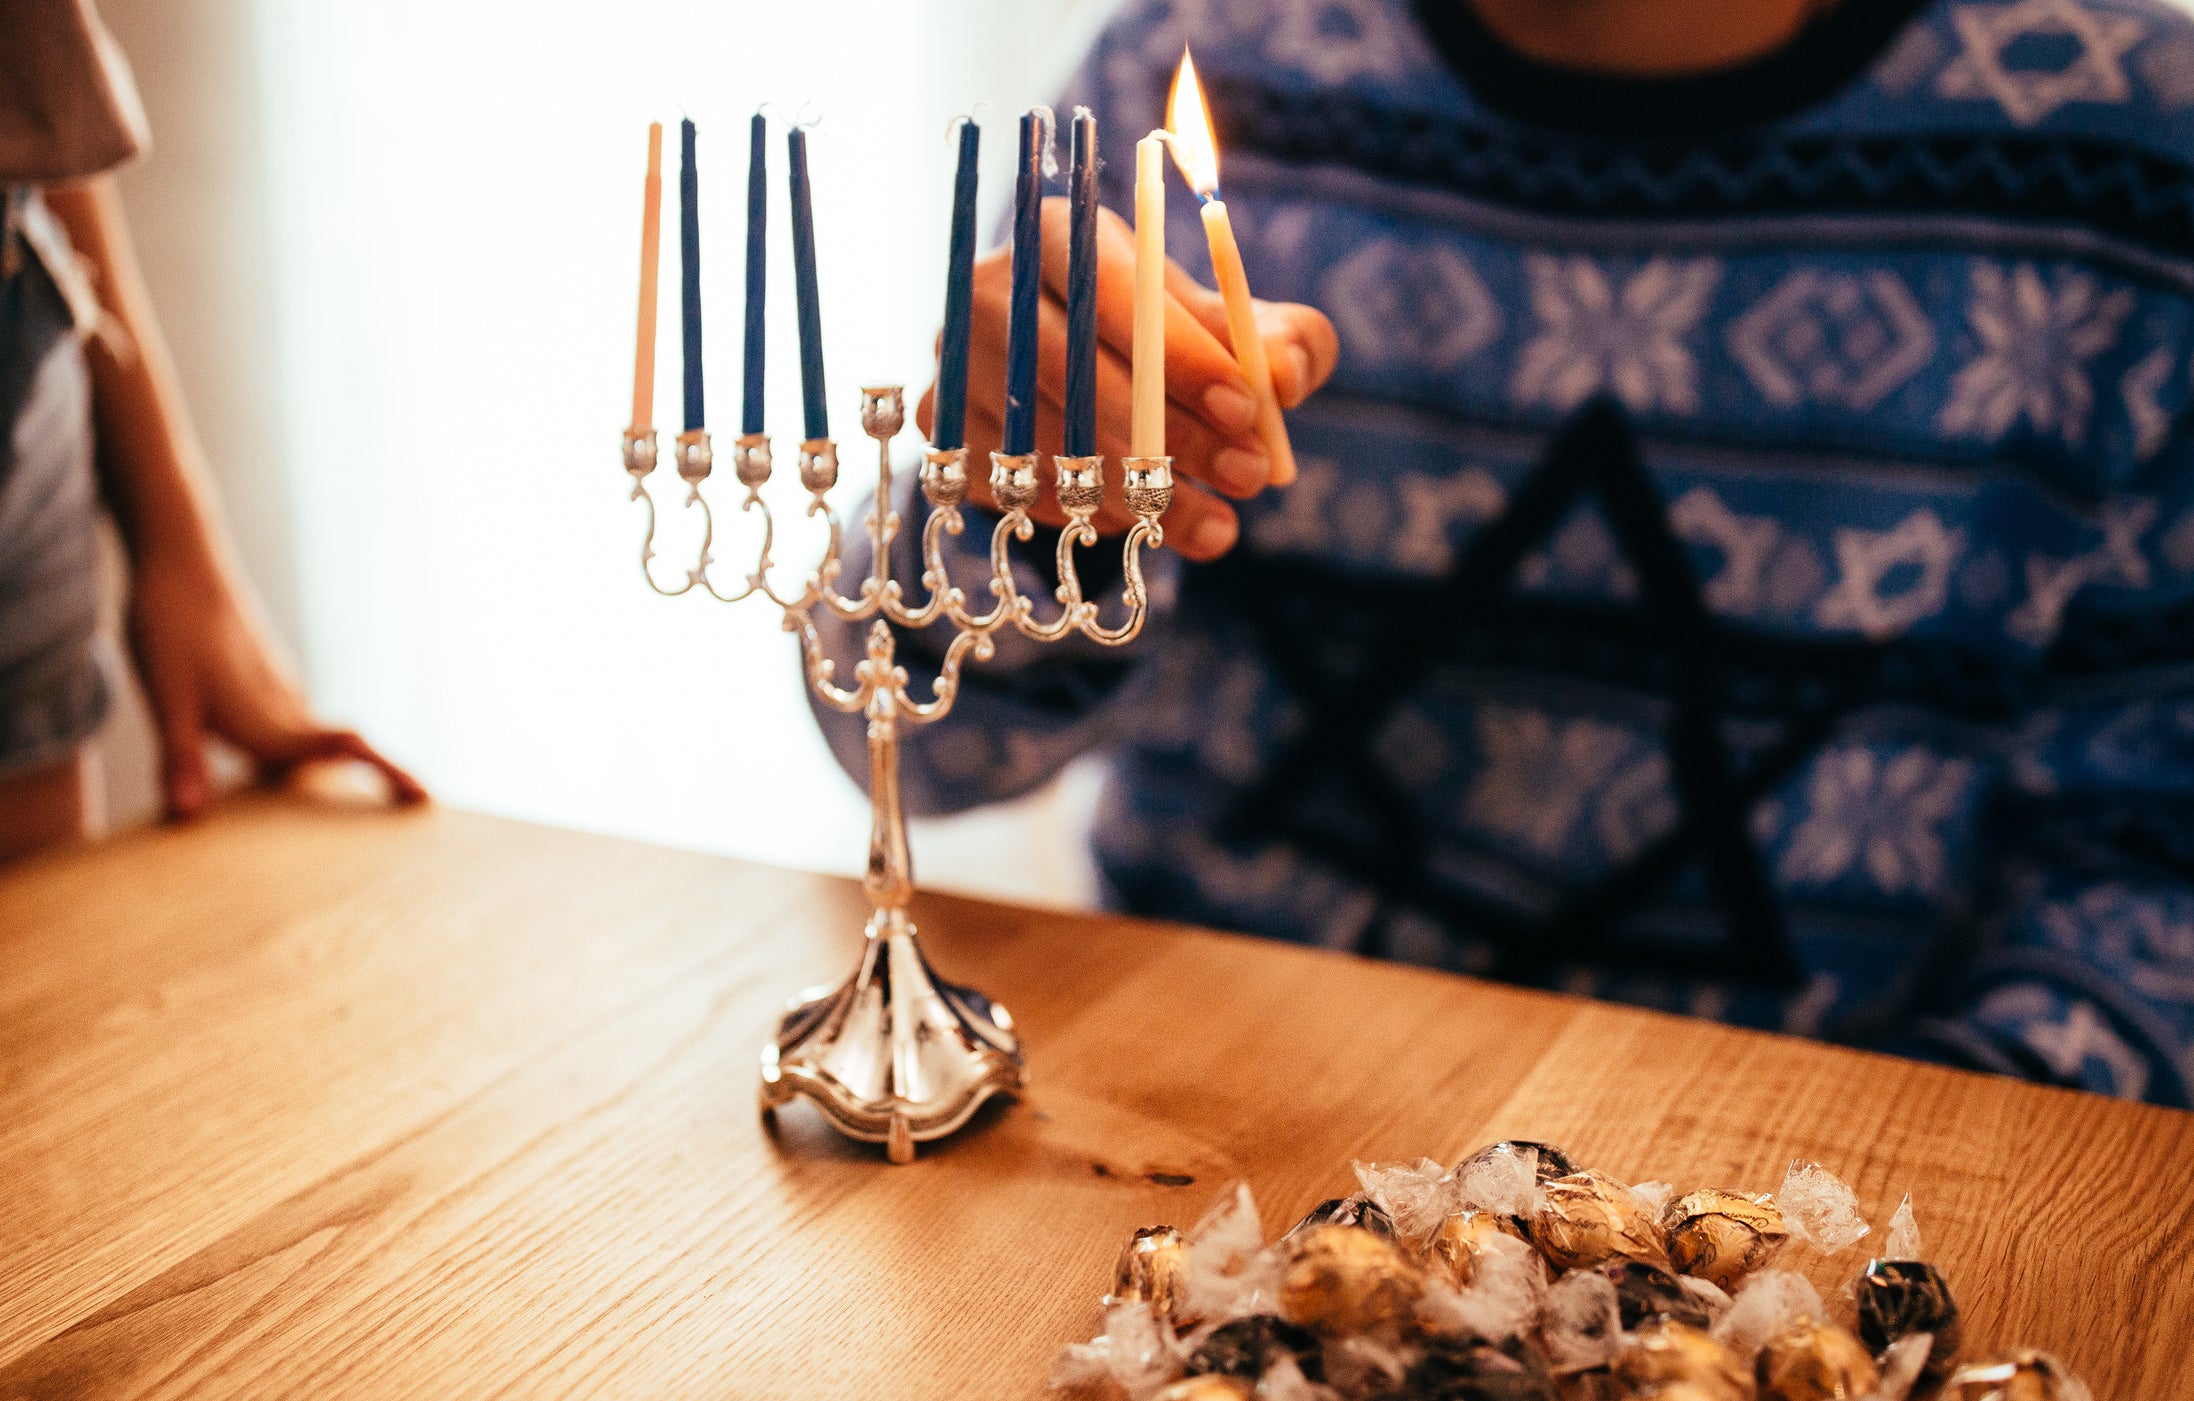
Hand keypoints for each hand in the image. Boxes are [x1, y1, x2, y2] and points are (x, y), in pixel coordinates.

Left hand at [126, 540, 425, 819]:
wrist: (180, 554)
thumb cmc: (171, 623)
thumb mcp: (168, 694)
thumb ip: (181, 756)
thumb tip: (187, 816)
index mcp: (269, 718)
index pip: (344, 746)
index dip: (384, 769)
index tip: (425, 791)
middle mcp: (283, 705)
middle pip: (344, 746)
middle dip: (382, 770)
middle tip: (422, 794)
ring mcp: (275, 687)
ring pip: (318, 733)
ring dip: (345, 759)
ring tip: (368, 784)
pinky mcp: (261, 675)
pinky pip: (296, 720)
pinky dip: (309, 744)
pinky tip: (290, 756)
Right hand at [915, 198, 1337, 561]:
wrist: (1087, 374)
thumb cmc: (1167, 340)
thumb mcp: (1230, 327)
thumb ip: (1279, 338)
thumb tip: (1287, 372)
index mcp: (1061, 233)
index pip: (1114, 290)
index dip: (1181, 355)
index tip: (1246, 410)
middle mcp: (991, 290)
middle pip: (1075, 372)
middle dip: (1172, 435)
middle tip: (1247, 477)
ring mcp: (955, 360)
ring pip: (1047, 441)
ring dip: (1142, 493)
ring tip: (1218, 527)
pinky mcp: (942, 429)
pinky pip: (1016, 486)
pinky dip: (1087, 513)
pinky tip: (1144, 522)